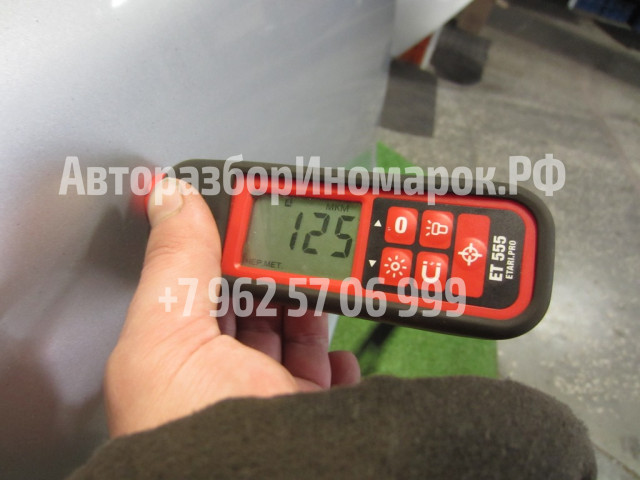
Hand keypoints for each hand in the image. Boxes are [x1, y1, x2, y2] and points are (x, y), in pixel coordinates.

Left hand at [105, 178, 359, 437]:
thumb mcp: (166, 337)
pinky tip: (340, 348)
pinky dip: (339, 357)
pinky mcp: (313, 415)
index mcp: (176, 353)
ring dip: (314, 303)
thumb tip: (170, 196)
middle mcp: (221, 376)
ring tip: (327, 278)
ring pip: (296, 332)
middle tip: (299, 239)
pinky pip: (330, 375)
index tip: (252, 212)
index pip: (201, 278)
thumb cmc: (192, 441)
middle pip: (256, 301)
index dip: (226, 242)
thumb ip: (176, 263)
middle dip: (279, 269)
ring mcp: (270, 396)